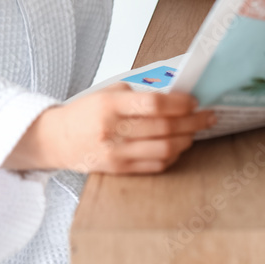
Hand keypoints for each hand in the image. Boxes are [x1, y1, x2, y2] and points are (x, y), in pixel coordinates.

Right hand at [32, 82, 214, 173]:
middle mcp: (113, 130)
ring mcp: (117, 153)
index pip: (153, 104)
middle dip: (192, 121)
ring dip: (186, 140)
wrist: (57, 139)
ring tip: (194, 131)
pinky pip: (156, 166)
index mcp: (109, 105)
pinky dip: (173, 156)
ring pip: (164, 150)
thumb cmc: (84, 113)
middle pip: (164, 128)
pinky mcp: (120, 170)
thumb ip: (136, 94)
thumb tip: (172, 96)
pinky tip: (178, 147)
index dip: (179, 103)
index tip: (194, 100)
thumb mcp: (105, 93)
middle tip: (208, 116)